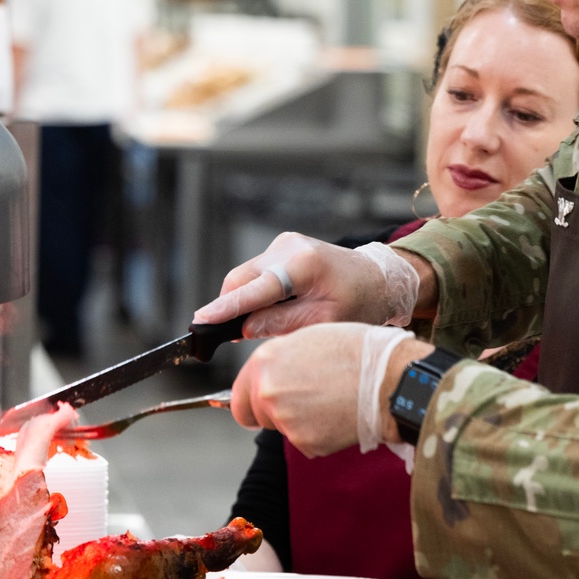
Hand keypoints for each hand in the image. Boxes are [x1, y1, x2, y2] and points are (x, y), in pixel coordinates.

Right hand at [192, 231, 430, 338]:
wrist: (378, 277)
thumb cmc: (360, 302)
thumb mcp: (325, 322)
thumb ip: (282, 324)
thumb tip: (245, 327)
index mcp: (304, 265)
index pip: (255, 289)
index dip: (226, 307)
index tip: (201, 321)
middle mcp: (289, 247)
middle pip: (241, 279)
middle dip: (230, 307)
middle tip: (223, 335)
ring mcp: (284, 243)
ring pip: (246, 276)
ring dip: (244, 301)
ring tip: (256, 325)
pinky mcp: (283, 246)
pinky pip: (258, 272)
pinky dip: (256, 293)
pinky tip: (268, 310)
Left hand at [230, 323, 428, 456]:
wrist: (389, 378)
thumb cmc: (357, 352)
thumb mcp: (308, 339)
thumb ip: (279, 360)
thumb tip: (265, 376)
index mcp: (265, 362)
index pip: (238, 395)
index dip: (250, 399)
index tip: (258, 404)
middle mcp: (268, 393)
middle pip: (255, 416)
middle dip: (272, 412)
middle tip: (303, 401)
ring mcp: (286, 421)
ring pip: (281, 429)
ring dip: (297, 421)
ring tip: (328, 400)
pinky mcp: (306, 442)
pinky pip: (305, 441)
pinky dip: (318, 434)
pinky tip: (337, 414)